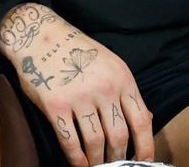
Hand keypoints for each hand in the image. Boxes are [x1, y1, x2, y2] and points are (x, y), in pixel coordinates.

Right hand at [0, 3, 153, 166]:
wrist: (40, 35)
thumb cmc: (76, 51)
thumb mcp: (109, 63)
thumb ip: (126, 91)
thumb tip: (148, 120)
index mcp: (121, 77)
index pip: (141, 121)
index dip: (145, 147)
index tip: (144, 163)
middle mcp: (104, 87)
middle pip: (119, 136)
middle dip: (118, 158)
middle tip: (114, 164)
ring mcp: (79, 97)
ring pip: (96, 143)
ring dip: (97, 162)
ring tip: (96, 166)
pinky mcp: (56, 105)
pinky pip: (71, 142)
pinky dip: (77, 159)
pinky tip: (79, 163)